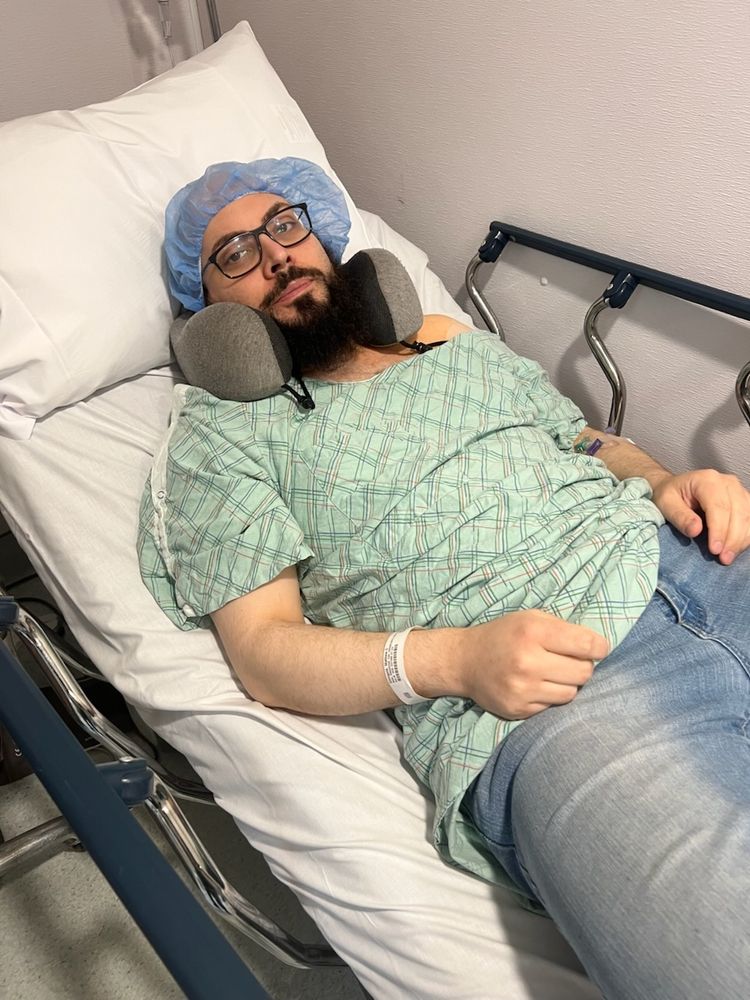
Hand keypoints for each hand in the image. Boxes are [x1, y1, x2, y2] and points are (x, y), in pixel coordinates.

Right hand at [459, 610, 608, 719]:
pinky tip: (536, 685)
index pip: (587, 645)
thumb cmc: (504, 635)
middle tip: (568, 660)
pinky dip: (550, 696)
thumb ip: (563, 629)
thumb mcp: (530, 618)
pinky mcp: (518, 709)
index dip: (599, 647)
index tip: (598, 648)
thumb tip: (599, 648)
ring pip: (571, 693)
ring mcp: (522, 689)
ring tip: (551, 673)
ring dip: (567, 683)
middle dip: (582, 666)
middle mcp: (528, 661)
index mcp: (533, 632)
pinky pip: (553, 707)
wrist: (464, 661)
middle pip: (584, 672)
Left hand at [651, 470, 749, 564]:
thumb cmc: (670, 495)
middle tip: (723, 559)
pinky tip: (736, 548)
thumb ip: (680, 516)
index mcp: (706, 480)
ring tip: (728, 557)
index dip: (719, 530)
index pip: (718, 507)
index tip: (714, 550)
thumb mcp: (666, 504)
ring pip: (748, 516)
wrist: (677, 487)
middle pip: (737, 513)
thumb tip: (696, 530)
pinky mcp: (744, 500)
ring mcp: (738, 490)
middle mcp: (727, 482)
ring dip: (741, 539)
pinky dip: (746, 536)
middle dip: (732, 539)